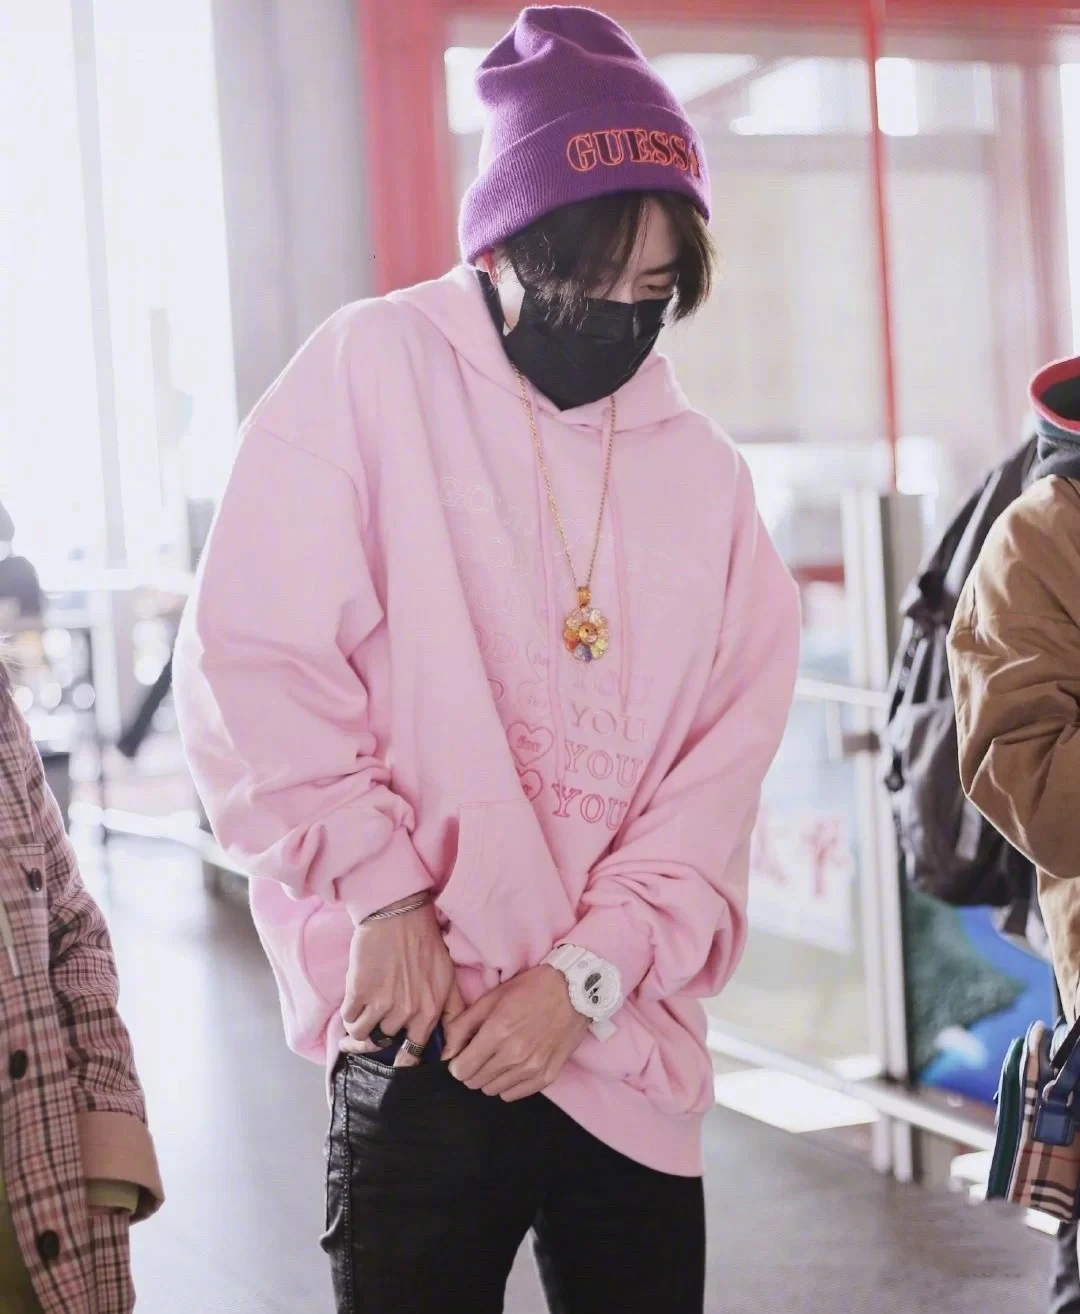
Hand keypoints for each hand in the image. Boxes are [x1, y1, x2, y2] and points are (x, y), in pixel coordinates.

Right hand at [340, 897, 463, 1067]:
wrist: (399, 914)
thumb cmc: (426, 943)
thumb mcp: (448, 978)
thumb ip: (452, 1013)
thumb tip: (452, 1047)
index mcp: (430, 1011)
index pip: (413, 1054)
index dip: (402, 1063)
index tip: (393, 1064)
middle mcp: (406, 1012)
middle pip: (384, 1042)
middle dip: (375, 1040)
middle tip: (365, 1037)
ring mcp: (381, 1003)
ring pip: (363, 1034)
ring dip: (358, 1031)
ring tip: (355, 1024)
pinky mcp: (359, 991)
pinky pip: (348, 1018)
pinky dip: (348, 1016)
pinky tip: (352, 1008)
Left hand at [442, 965, 588, 1100]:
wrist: (575, 991)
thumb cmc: (531, 989)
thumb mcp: (491, 998)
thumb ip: (463, 1026)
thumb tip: (446, 1053)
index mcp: (497, 1032)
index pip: (461, 1069)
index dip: (457, 1063)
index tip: (463, 1055)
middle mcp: (514, 1054)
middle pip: (475, 1082)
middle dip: (472, 1070)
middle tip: (481, 1053)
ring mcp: (532, 1068)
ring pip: (493, 1090)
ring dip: (489, 1077)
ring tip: (499, 1058)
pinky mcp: (547, 1076)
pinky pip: (513, 1095)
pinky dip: (508, 1084)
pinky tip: (513, 1066)